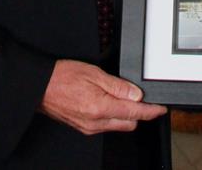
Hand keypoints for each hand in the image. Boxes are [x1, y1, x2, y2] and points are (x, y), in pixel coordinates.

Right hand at [40, 59, 166, 134]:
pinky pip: (106, 126)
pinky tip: (108, 103)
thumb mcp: (94, 73)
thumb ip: (118, 86)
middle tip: (141, 97)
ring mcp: (89, 127)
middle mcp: (95, 122)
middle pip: (129, 123)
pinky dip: (112, 116)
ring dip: (125, 114)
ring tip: (121, 96)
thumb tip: (136, 94)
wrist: (40, 87)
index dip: (151, 111)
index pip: (135, 112)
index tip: (161, 109)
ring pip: (118, 125)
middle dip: (139, 112)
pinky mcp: (83, 128)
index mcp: (100, 107)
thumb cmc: (63, 77)